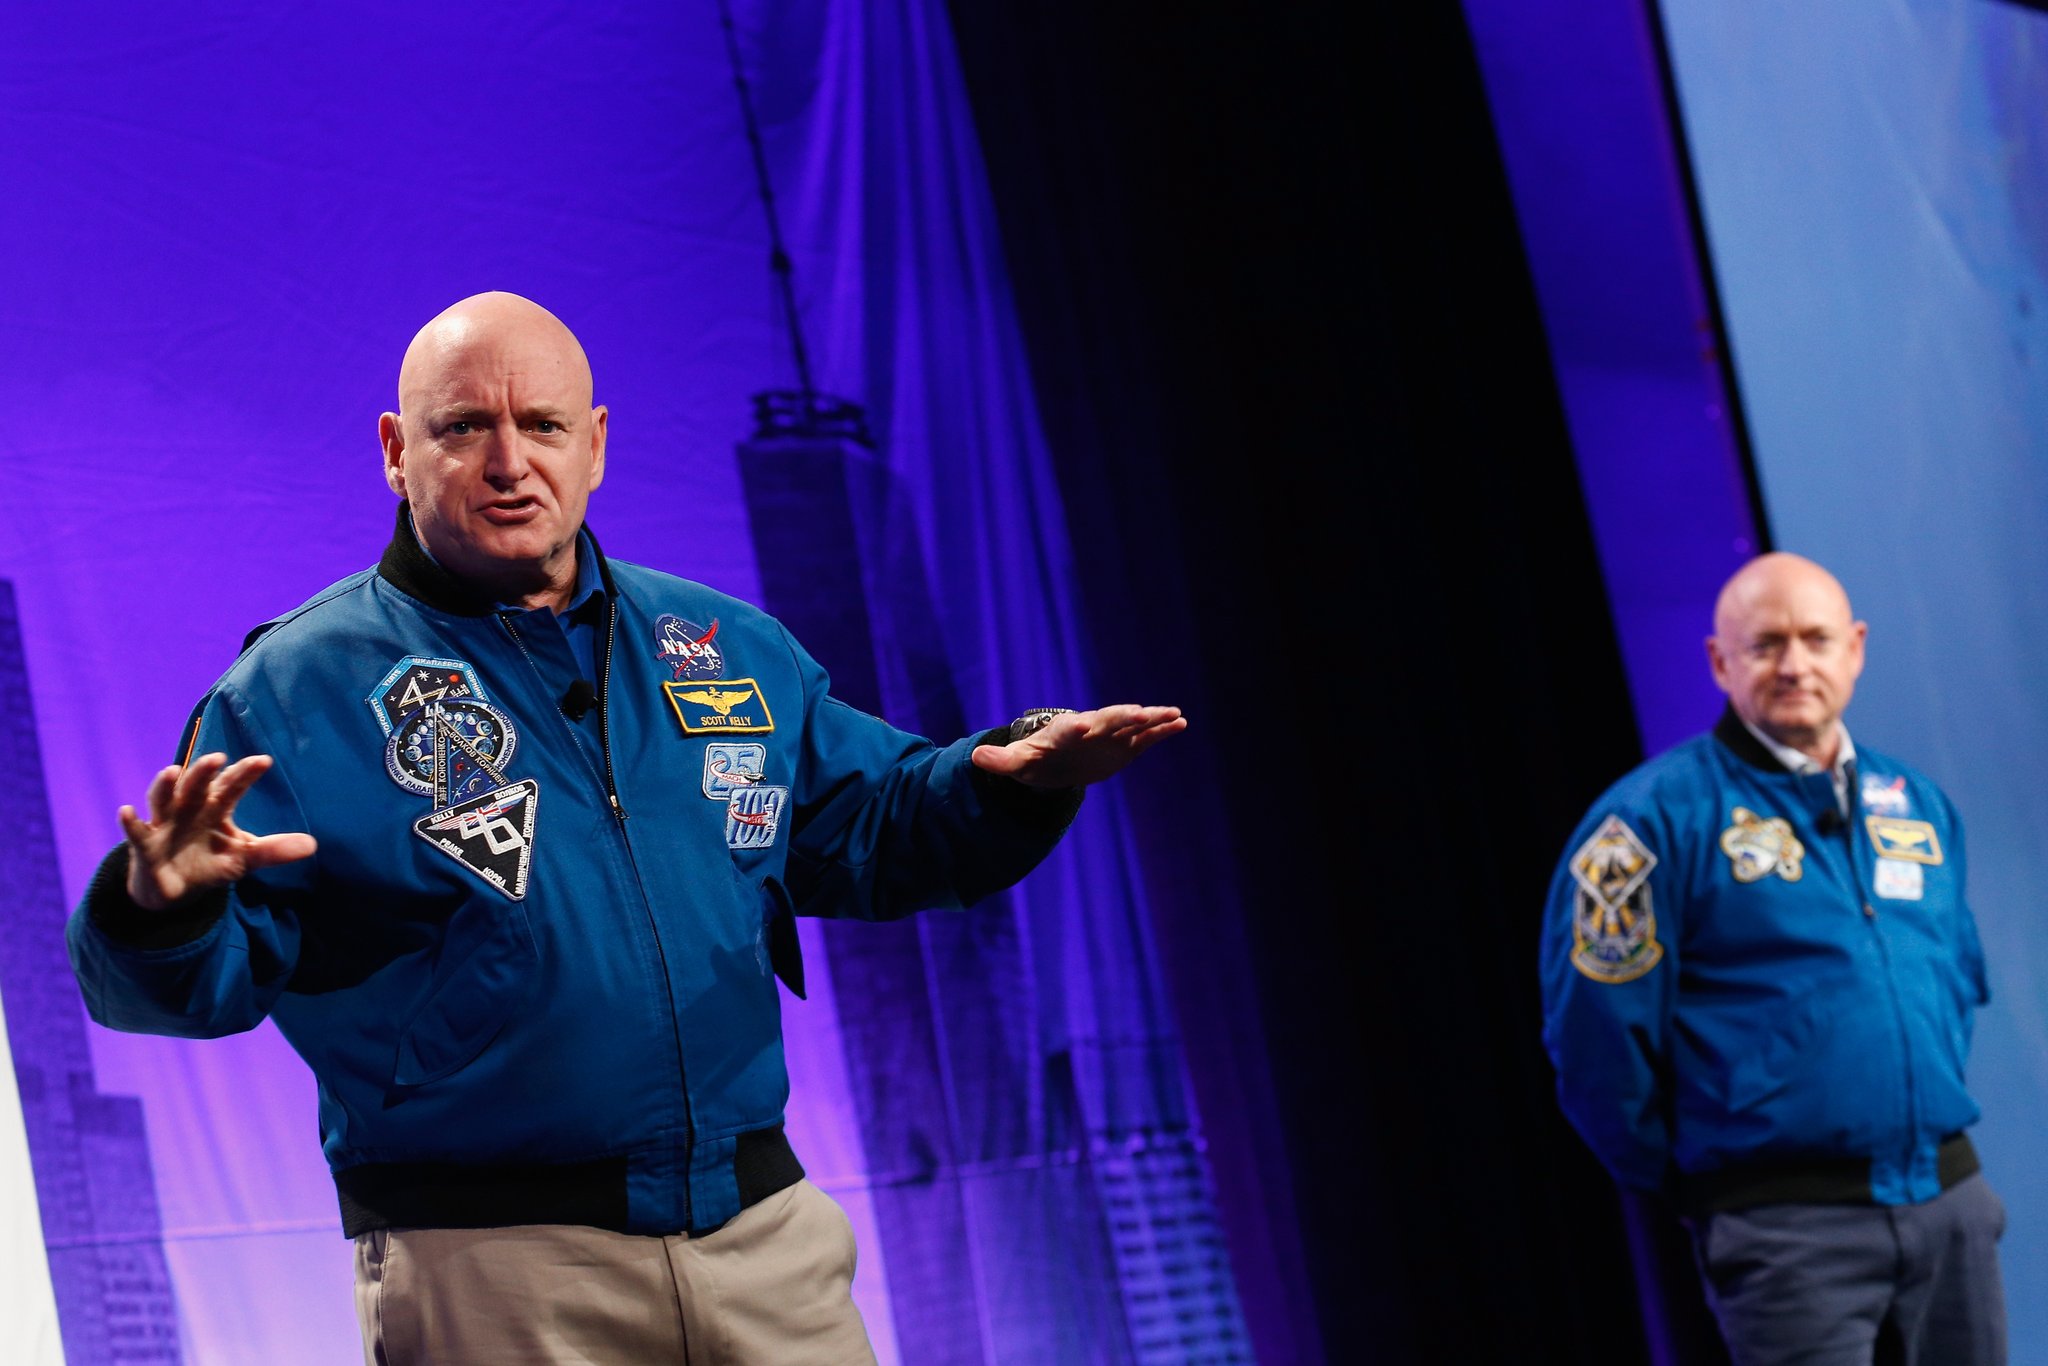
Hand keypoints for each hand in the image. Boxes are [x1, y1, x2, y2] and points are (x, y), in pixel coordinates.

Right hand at [119, 752, 317, 910]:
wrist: (175, 890)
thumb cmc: (210, 862)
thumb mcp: (244, 858)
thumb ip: (274, 850)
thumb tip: (313, 846)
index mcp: (215, 807)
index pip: (232, 786)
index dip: (244, 773)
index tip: (264, 761)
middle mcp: (189, 808)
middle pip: (196, 784)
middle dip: (204, 771)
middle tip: (217, 758)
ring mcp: (164, 824)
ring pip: (162, 798)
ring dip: (165, 785)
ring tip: (172, 771)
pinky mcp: (144, 846)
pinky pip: (136, 833)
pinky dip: (130, 823)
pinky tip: (126, 812)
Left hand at [970, 705, 1187, 790]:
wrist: (1053, 760)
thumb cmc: (1034, 759)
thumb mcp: (1015, 762)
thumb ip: (1000, 761)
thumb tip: (975, 759)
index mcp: (1063, 734)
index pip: (1068, 729)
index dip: (1075, 727)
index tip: (1084, 725)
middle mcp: (1090, 729)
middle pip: (1107, 721)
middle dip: (1123, 717)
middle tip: (1142, 713)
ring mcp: (1109, 736)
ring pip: (1132, 725)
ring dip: (1151, 719)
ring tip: (1175, 714)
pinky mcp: (1124, 746)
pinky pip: (1145, 737)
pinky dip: (1162, 730)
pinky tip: (1182, 723)